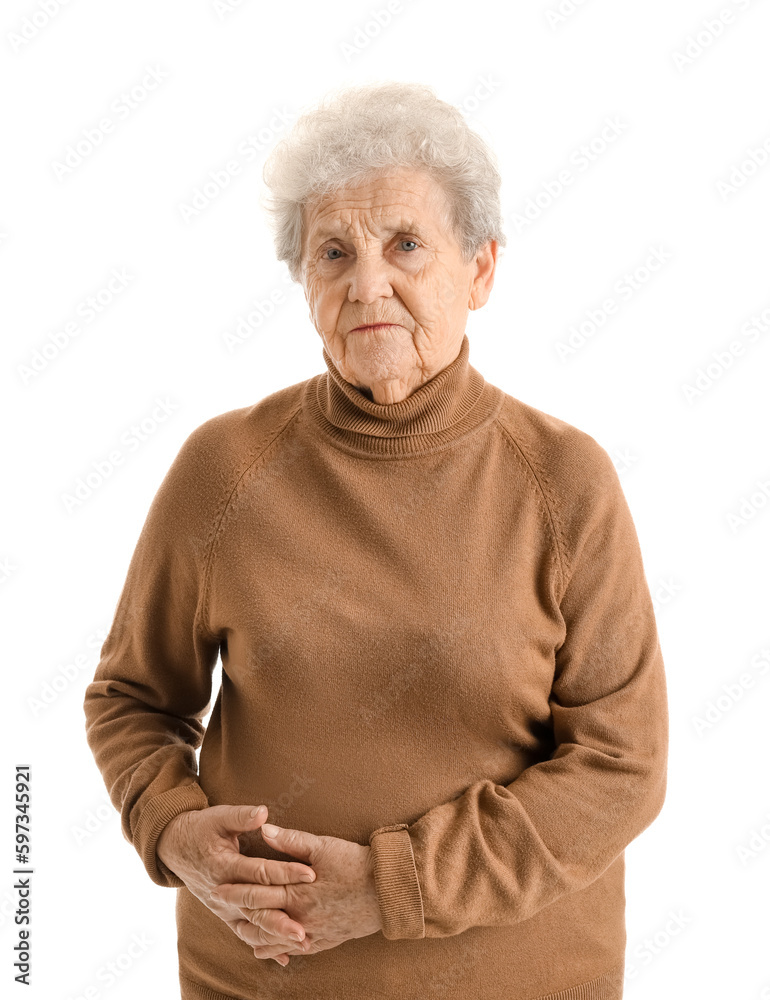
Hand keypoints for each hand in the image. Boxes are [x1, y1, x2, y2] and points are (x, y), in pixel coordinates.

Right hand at [156, 804, 316, 966]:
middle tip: (306, 929)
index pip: (260, 872)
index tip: (311, 874)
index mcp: (225, 866)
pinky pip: (245, 932)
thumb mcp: (219, 817)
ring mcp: (223, 907)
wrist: (176, 848)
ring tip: (302, 942)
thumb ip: (241, 816)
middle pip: (257, 908)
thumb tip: (263, 813)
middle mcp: (224, 892)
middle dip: (282, 919)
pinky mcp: (225, 914)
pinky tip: (284, 957)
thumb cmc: (202, 829)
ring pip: (252, 926)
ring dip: (276, 936)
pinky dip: (264, 944)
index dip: (286, 872)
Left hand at [210, 822, 383, 962]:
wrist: (387, 890)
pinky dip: (276, 950)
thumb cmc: (356, 863)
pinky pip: (294, 950)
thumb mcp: (324, 846)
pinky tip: (264, 950)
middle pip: (262, 917)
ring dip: (254, 934)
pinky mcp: (325, 940)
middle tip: (220, 906)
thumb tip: (264, 828)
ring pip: (275, 938)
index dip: (237, 889)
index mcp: (299, 891)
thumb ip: (291, 840)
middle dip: (239, 911)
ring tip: (238, 929)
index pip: (260, 892)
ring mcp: (313, 931)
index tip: (218, 887)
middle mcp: (302, 916)